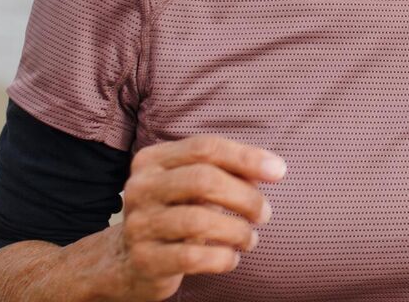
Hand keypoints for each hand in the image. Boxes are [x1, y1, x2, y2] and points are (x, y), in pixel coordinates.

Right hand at [111, 136, 284, 300]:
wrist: (129, 260)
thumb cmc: (175, 214)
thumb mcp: (193, 187)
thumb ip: (227, 172)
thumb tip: (271, 170)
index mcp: (153, 160)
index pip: (205, 147)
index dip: (246, 157)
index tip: (279, 172)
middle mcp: (141, 188)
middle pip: (203, 180)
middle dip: (245, 197)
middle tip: (264, 214)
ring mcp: (139, 224)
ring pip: (199, 220)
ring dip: (237, 231)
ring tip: (250, 239)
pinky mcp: (145, 259)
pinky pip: (192, 257)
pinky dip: (222, 258)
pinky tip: (232, 259)